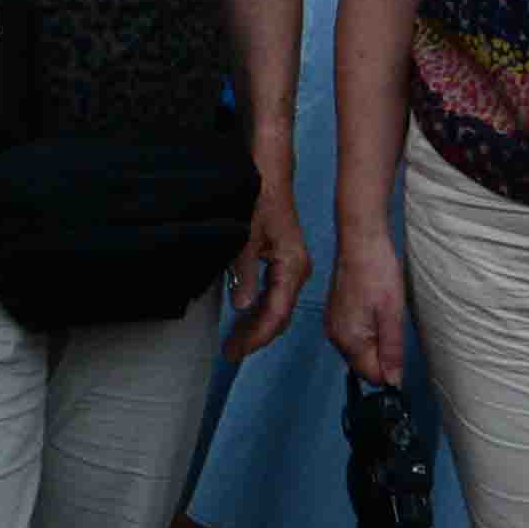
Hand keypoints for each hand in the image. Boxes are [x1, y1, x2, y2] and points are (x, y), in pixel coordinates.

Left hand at [228, 179, 307, 356]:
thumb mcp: (246, 238)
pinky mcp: (285, 262)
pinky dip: (259, 310)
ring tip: (234, 342)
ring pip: (277, 307)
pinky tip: (244, 318)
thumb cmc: (259, 200)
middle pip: (279, 316)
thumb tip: (241, 306)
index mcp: (292, 267)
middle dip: (256, 336)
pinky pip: (274, 295)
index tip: (237, 351)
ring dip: (256, 325)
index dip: (257, 336)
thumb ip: (244, 274)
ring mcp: (293, 268)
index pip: (277, 313)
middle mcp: (298, 271)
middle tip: (230, 352)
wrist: (270, 175)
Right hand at [322, 231, 406, 390]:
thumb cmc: (377, 272)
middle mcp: (336, 337)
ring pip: (360, 350)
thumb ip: (392, 351)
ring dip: (375, 340)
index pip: (371, 376)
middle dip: (382, 354)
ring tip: (384, 313)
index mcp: (349, 341)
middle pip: (364, 364)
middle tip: (392, 325)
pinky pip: (354, 335)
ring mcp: (334, 325)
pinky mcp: (336, 314)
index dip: (390, 369)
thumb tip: (393, 382)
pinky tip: (374, 309)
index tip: (399, 349)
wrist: (360, 242)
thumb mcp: (392, 315)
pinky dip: (367, 330)